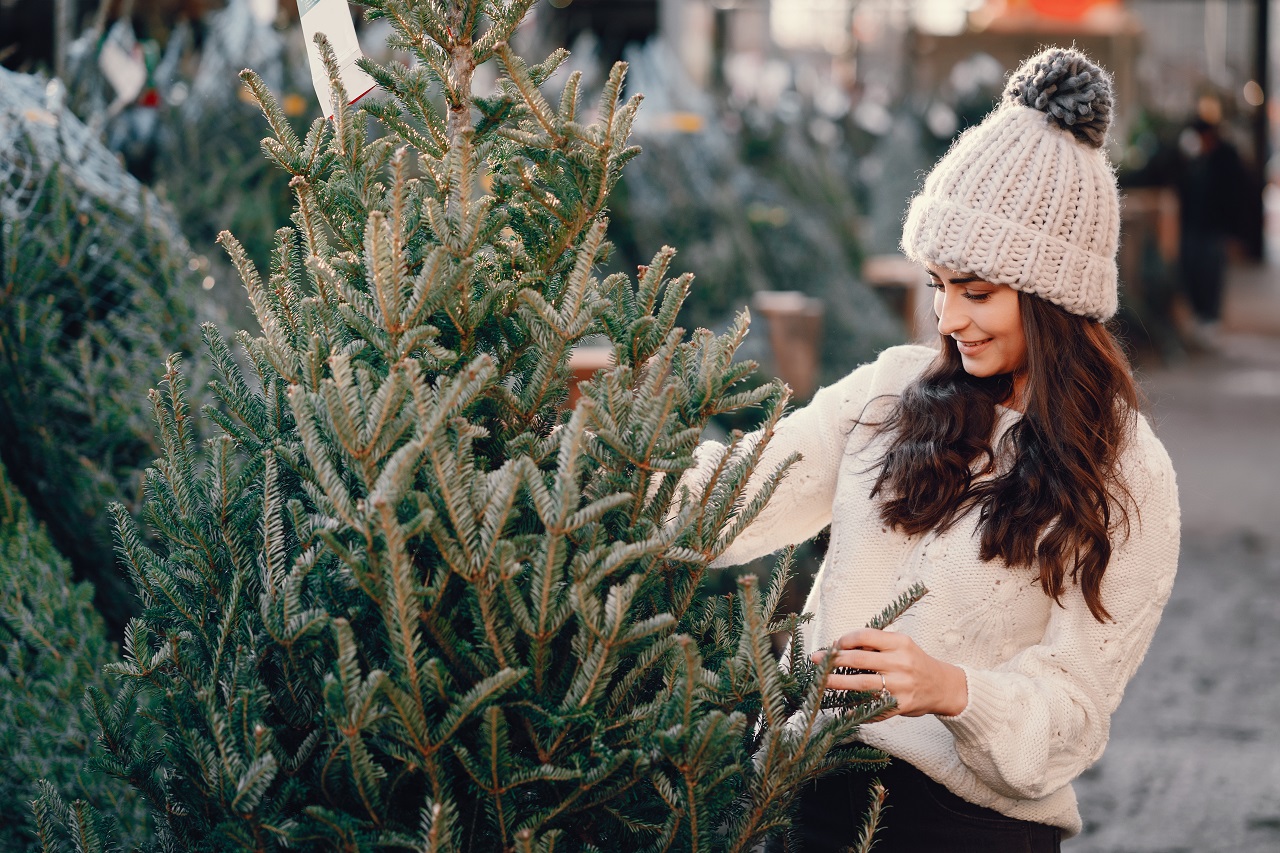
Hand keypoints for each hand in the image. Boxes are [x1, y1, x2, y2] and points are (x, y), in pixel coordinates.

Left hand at [810, 628, 968, 718]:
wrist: (943, 686)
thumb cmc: (915, 663)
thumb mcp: (901, 646)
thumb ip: (876, 644)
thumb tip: (840, 645)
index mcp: (900, 643)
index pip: (865, 636)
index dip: (844, 640)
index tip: (832, 645)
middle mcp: (901, 663)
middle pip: (859, 659)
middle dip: (833, 659)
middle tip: (815, 660)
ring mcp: (901, 686)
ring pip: (861, 683)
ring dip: (837, 682)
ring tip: (822, 681)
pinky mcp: (900, 705)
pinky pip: (874, 706)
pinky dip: (857, 707)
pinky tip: (843, 707)